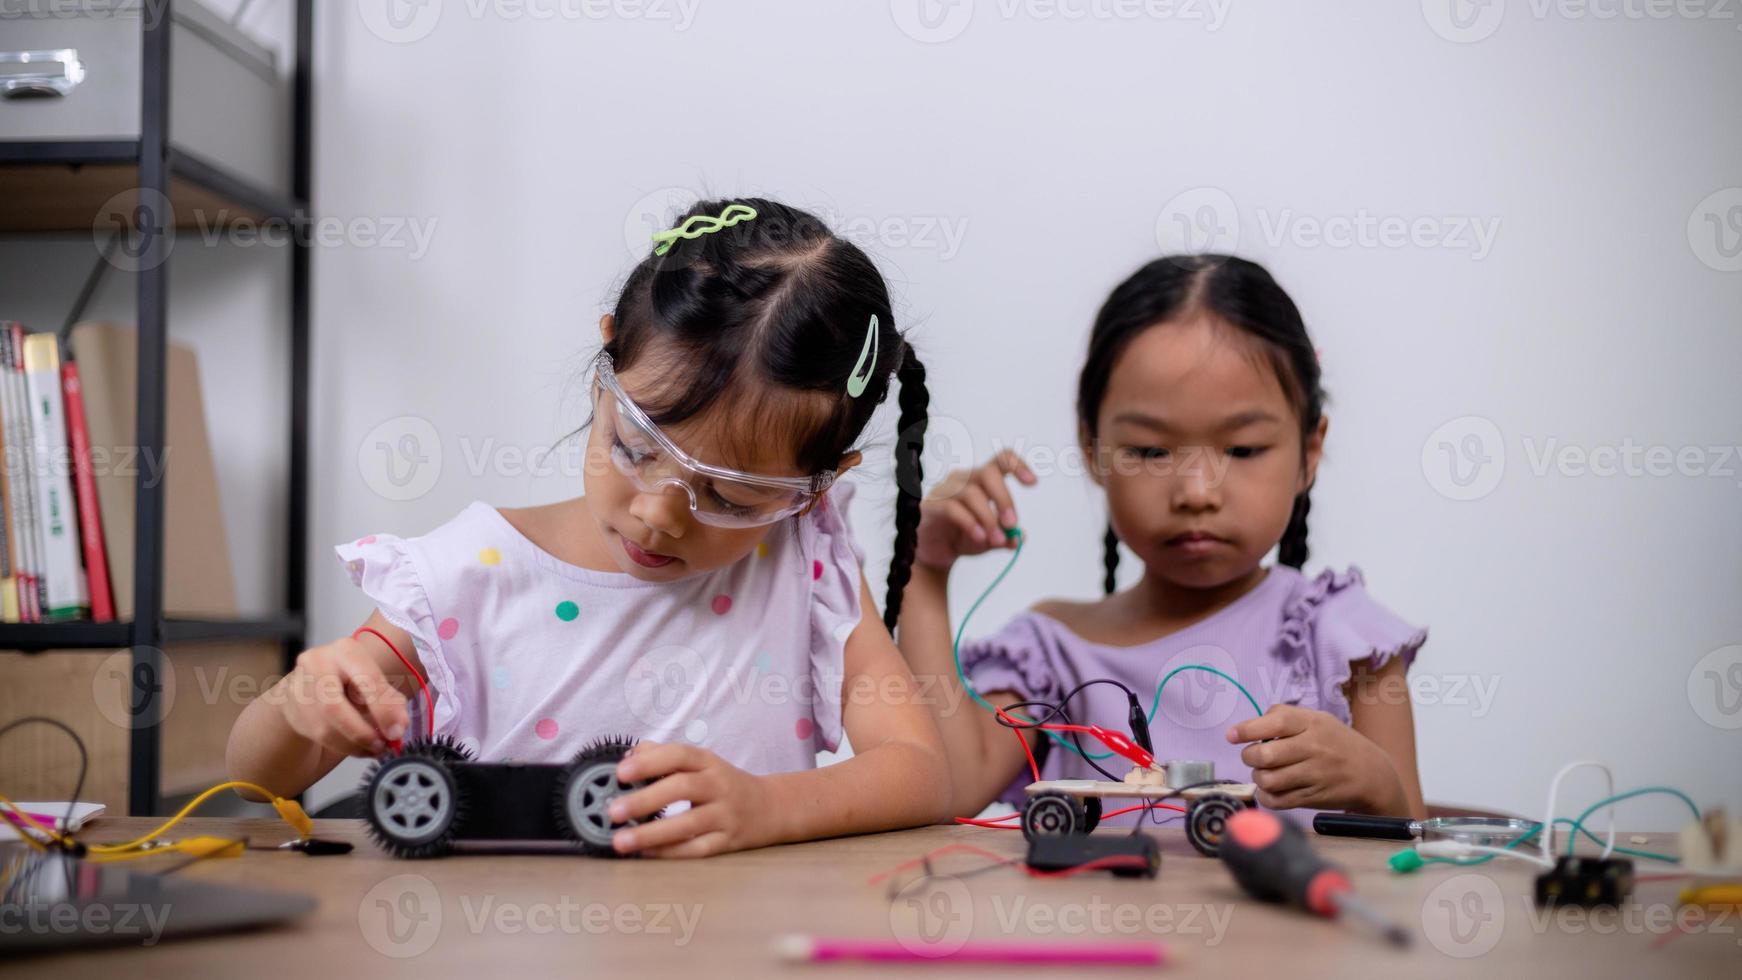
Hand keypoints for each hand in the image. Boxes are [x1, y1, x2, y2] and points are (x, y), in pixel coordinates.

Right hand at [270, 638, 408, 757]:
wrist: (312, 681)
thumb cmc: (351, 679)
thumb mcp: (374, 681)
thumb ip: (391, 702)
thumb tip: (399, 726)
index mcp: (345, 650)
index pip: (366, 679)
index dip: (383, 709)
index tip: (397, 732)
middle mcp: (317, 663)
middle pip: (333, 706)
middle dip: (361, 732)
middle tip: (382, 746)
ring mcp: (299, 687)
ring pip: (324, 727)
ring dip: (353, 744)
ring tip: (374, 749)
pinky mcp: (291, 709)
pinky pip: (318, 736)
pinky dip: (344, 747)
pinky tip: (359, 749)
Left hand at [608, 742, 774, 857]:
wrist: (771, 808)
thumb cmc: (724, 784)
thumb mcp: (702, 764)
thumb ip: (665, 756)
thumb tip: (628, 759)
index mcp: (709, 762)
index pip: (679, 755)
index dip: (649, 762)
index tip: (621, 773)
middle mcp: (719, 786)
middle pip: (682, 788)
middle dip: (645, 800)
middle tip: (614, 811)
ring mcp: (725, 815)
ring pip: (688, 824)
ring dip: (651, 833)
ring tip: (621, 841)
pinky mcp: (728, 842)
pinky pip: (697, 849)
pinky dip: (670, 852)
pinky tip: (646, 853)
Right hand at [915, 450, 1036, 569]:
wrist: (936, 552)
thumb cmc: (964, 536)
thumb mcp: (991, 539)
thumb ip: (1006, 537)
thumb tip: (1018, 538)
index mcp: (983, 480)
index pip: (1002, 460)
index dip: (1019, 466)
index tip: (1033, 483)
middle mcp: (964, 479)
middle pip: (988, 474)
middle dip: (1004, 499)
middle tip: (1012, 523)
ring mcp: (945, 490)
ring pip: (971, 494)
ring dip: (988, 519)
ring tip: (996, 540)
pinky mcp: (931, 505)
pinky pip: (952, 508)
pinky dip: (970, 523)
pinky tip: (979, 537)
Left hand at [1226, 705, 1405, 813]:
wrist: (1372, 774)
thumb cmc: (1338, 743)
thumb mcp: (1319, 719)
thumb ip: (1286, 716)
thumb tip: (1251, 724)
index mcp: (1312, 724)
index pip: (1275, 723)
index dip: (1247, 729)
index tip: (1232, 735)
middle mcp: (1313, 748)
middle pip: (1265, 755)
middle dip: (1250, 756)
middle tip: (1254, 756)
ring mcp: (1314, 774)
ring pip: (1268, 779)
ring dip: (1258, 778)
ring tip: (1264, 773)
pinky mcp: (1313, 797)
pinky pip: (1277, 801)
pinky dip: (1266, 796)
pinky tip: (1271, 790)